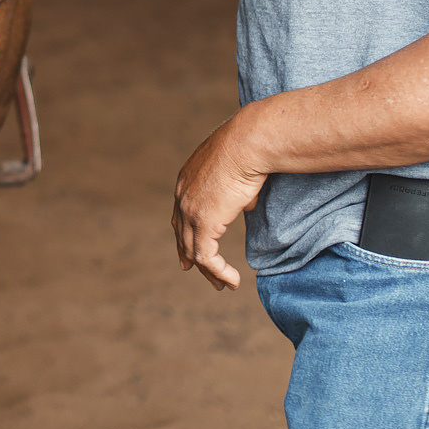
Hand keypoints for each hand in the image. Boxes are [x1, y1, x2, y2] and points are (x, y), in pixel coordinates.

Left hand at [171, 111, 267, 290]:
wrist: (248, 143)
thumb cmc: (249, 149)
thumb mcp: (239, 171)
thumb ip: (238, 191)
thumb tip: (246, 204)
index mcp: (186, 180)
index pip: (179, 215)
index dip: (184, 235)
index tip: (189, 253)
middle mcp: (182, 195)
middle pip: (181, 235)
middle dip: (189, 257)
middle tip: (199, 273)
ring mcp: (190, 210)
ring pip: (193, 251)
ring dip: (209, 271)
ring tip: (223, 285)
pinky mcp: (203, 222)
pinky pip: (206, 257)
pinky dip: (219, 272)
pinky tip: (233, 281)